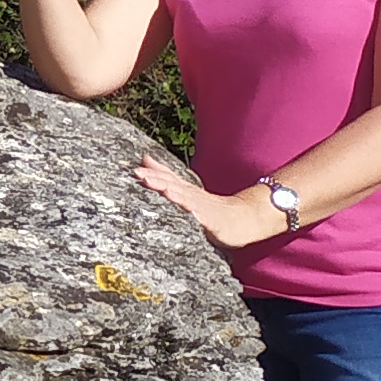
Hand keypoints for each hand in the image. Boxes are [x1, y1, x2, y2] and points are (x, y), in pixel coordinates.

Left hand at [137, 154, 284, 249]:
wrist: (246, 218)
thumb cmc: (211, 208)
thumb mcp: (186, 190)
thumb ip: (166, 176)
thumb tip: (145, 158)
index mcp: (185, 191)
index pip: (167, 179)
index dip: (152, 174)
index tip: (134, 169)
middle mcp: (193, 196)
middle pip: (174, 185)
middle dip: (157, 179)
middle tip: (139, 173)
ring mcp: (204, 208)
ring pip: (187, 199)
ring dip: (173, 192)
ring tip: (160, 188)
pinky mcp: (214, 222)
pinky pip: (203, 217)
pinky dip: (195, 213)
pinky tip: (188, 212)